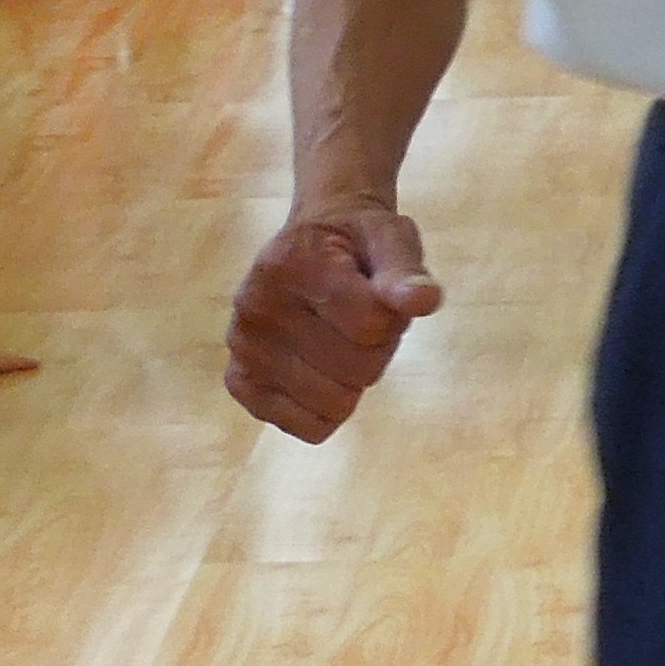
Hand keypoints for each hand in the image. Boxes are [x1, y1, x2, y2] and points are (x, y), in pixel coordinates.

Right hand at [224, 205, 443, 443]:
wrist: (312, 242)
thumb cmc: (359, 243)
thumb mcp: (391, 238)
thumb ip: (406, 271)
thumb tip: (424, 300)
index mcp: (290, 264)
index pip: (373, 326)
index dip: (395, 317)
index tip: (382, 293)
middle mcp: (254, 306)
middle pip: (357, 369)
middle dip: (378, 348)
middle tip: (364, 318)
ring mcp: (242, 347)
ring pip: (336, 403)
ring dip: (355, 378)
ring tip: (342, 338)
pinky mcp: (240, 381)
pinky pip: (307, 426)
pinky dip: (329, 409)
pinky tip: (322, 370)